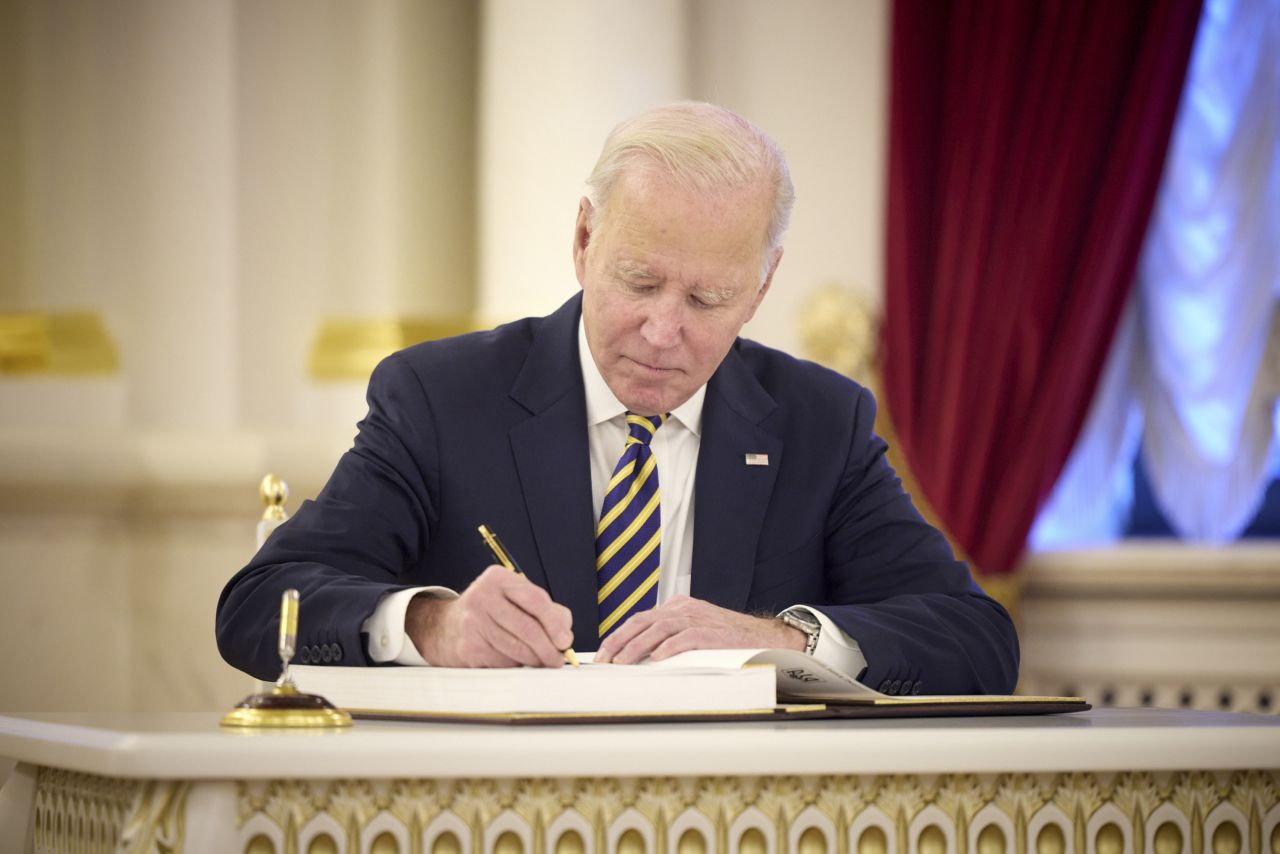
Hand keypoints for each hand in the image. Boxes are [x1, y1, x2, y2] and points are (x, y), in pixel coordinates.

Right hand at [406, 565, 573, 666]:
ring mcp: (473, 623)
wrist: (445, 627)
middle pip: (527, 628)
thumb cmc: (490, 612)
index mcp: (498, 579)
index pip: (536, 600)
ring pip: (517, 649)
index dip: (555, 623)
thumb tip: (564, 632)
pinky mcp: (468, 648)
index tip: (565, 640)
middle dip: (548, 648)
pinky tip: (516, 662)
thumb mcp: (514, 598)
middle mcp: (483, 597)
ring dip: (535, 661)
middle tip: (557, 659)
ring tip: (541, 662)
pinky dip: (515, 666)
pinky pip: (503, 662)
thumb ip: (545, 609)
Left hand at [594, 594, 805, 663]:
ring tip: (623, 662)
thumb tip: (640, 658)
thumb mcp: (694, 631)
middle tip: (604, 661)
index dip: (618, 636)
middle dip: (619, 641)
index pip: (639, 619)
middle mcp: (684, 609)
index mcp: (677, 607)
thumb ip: (670, 637)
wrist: (764, 637)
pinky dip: (670, 647)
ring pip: (659, 628)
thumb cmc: (728, 639)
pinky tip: (657, 658)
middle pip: (642, 621)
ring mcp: (698, 619)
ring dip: (637, 647)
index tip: (603, 655)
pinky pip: (686, 637)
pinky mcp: (712, 632)